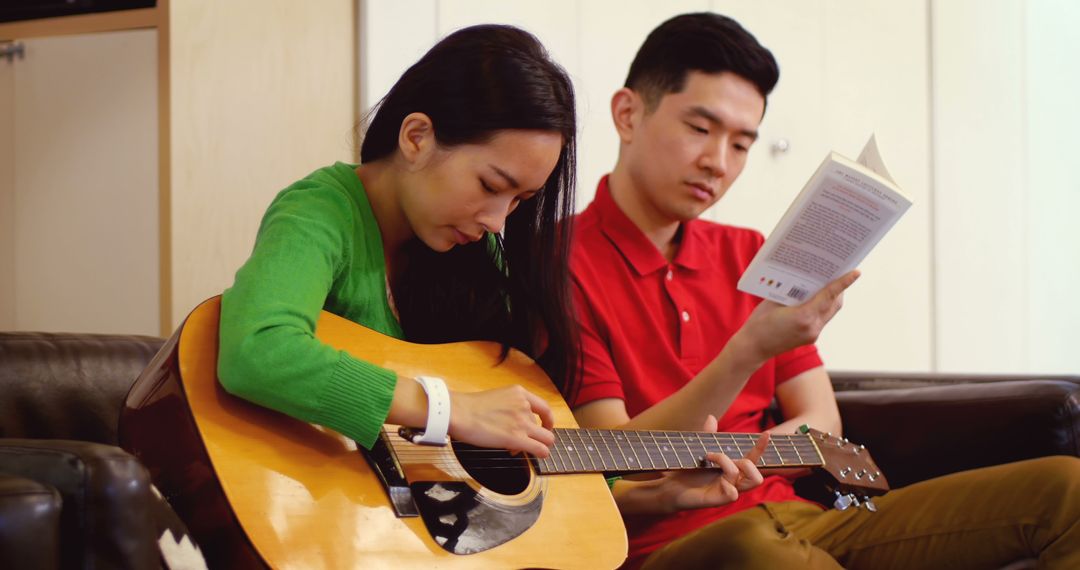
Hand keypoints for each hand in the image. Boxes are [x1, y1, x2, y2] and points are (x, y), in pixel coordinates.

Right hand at [448, 385, 554, 457]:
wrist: (460, 413)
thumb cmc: (470, 407)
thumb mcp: (498, 397)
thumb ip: (511, 406)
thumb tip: (515, 423)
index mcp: (519, 393)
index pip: (544, 407)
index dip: (548, 420)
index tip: (546, 426)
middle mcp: (524, 405)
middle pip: (542, 426)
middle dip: (534, 436)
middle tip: (522, 441)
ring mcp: (522, 422)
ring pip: (546, 439)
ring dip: (535, 445)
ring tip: (516, 448)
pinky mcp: (517, 438)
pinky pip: (541, 449)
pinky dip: (542, 454)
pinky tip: (537, 456)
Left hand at [657, 415, 767, 511]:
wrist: (669, 488)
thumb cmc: (686, 472)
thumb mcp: (697, 451)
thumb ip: (707, 435)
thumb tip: (711, 417)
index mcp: (731, 471)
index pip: (752, 461)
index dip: (761, 447)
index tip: (767, 433)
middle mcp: (732, 483)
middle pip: (758, 476)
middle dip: (747, 462)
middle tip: (721, 456)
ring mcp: (726, 492)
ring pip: (749, 481)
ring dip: (730, 464)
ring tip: (710, 459)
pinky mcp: (717, 500)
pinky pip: (733, 494)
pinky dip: (727, 484)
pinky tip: (710, 478)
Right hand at [736, 270, 859, 360]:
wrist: (753, 347)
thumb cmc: (759, 322)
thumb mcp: (774, 301)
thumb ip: (793, 292)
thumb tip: (807, 281)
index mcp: (803, 316)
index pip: (829, 295)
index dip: (843, 282)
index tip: (855, 272)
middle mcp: (812, 327)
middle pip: (834, 304)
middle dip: (838, 289)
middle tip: (836, 273)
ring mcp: (813, 334)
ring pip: (830, 312)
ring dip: (831, 298)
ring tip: (826, 284)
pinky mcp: (810, 337)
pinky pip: (822, 319)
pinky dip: (821, 307)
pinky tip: (814, 300)